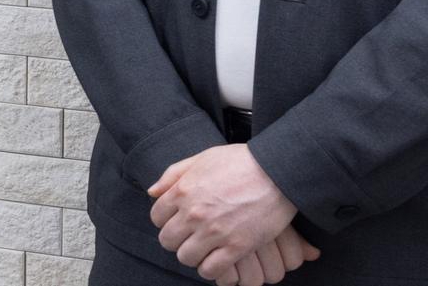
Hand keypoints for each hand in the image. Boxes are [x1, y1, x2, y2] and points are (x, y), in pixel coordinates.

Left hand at [149, 144, 306, 281]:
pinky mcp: (238, 246)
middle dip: (176, 241)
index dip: (166, 221)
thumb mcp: (200, 159)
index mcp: (182, 191)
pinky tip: (218, 261)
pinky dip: (211, 269)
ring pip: (187, 258)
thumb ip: (173, 175)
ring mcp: (215, 231)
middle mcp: (194, 213)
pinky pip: (212, 269)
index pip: (157, 218)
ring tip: (204, 250)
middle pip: (168, 241)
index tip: (178, 222)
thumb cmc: (239, 162)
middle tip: (190, 238)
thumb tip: (152, 192)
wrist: (276, 172)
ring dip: (193, 256)